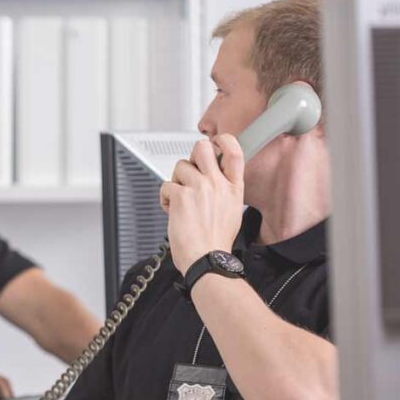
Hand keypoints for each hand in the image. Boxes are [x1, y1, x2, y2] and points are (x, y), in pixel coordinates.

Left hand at [160, 134, 245, 274]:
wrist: (207, 259)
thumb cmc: (216, 243)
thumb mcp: (233, 211)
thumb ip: (225, 191)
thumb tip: (214, 180)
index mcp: (233, 188)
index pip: (234, 151)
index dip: (222, 140)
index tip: (214, 143)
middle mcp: (217, 184)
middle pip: (202, 147)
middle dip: (192, 155)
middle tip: (190, 170)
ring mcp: (199, 188)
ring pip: (180, 166)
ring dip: (176, 181)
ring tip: (180, 200)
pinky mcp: (181, 196)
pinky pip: (166, 185)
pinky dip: (165, 197)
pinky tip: (171, 209)